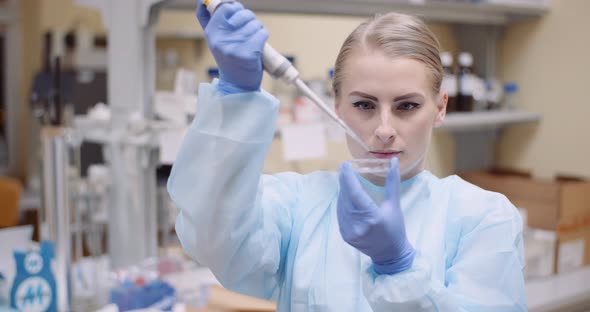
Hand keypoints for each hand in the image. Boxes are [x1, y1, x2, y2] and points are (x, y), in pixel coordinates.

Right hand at [196, 0, 267, 93]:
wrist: (237, 85)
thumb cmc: (228, 59)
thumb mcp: (214, 40)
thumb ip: (207, 20)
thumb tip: (202, 1)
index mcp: (212, 33)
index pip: (225, 7)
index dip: (235, 8)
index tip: (238, 16)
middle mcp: (221, 39)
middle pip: (242, 14)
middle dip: (249, 19)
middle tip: (248, 30)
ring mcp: (235, 46)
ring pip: (255, 24)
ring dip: (257, 29)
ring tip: (253, 40)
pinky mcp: (249, 54)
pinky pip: (262, 33)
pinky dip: (263, 36)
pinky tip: (259, 45)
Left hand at [337, 157, 414, 274]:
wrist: (390, 254)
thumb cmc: (395, 228)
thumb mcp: (395, 205)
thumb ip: (392, 182)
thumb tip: (394, 162)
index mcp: (372, 217)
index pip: (355, 193)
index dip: (348, 178)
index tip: (345, 165)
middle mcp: (358, 225)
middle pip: (346, 197)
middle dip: (344, 182)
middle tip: (345, 169)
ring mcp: (350, 232)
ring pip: (341, 205)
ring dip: (342, 192)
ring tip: (346, 181)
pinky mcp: (345, 235)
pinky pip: (340, 214)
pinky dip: (342, 203)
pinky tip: (345, 196)